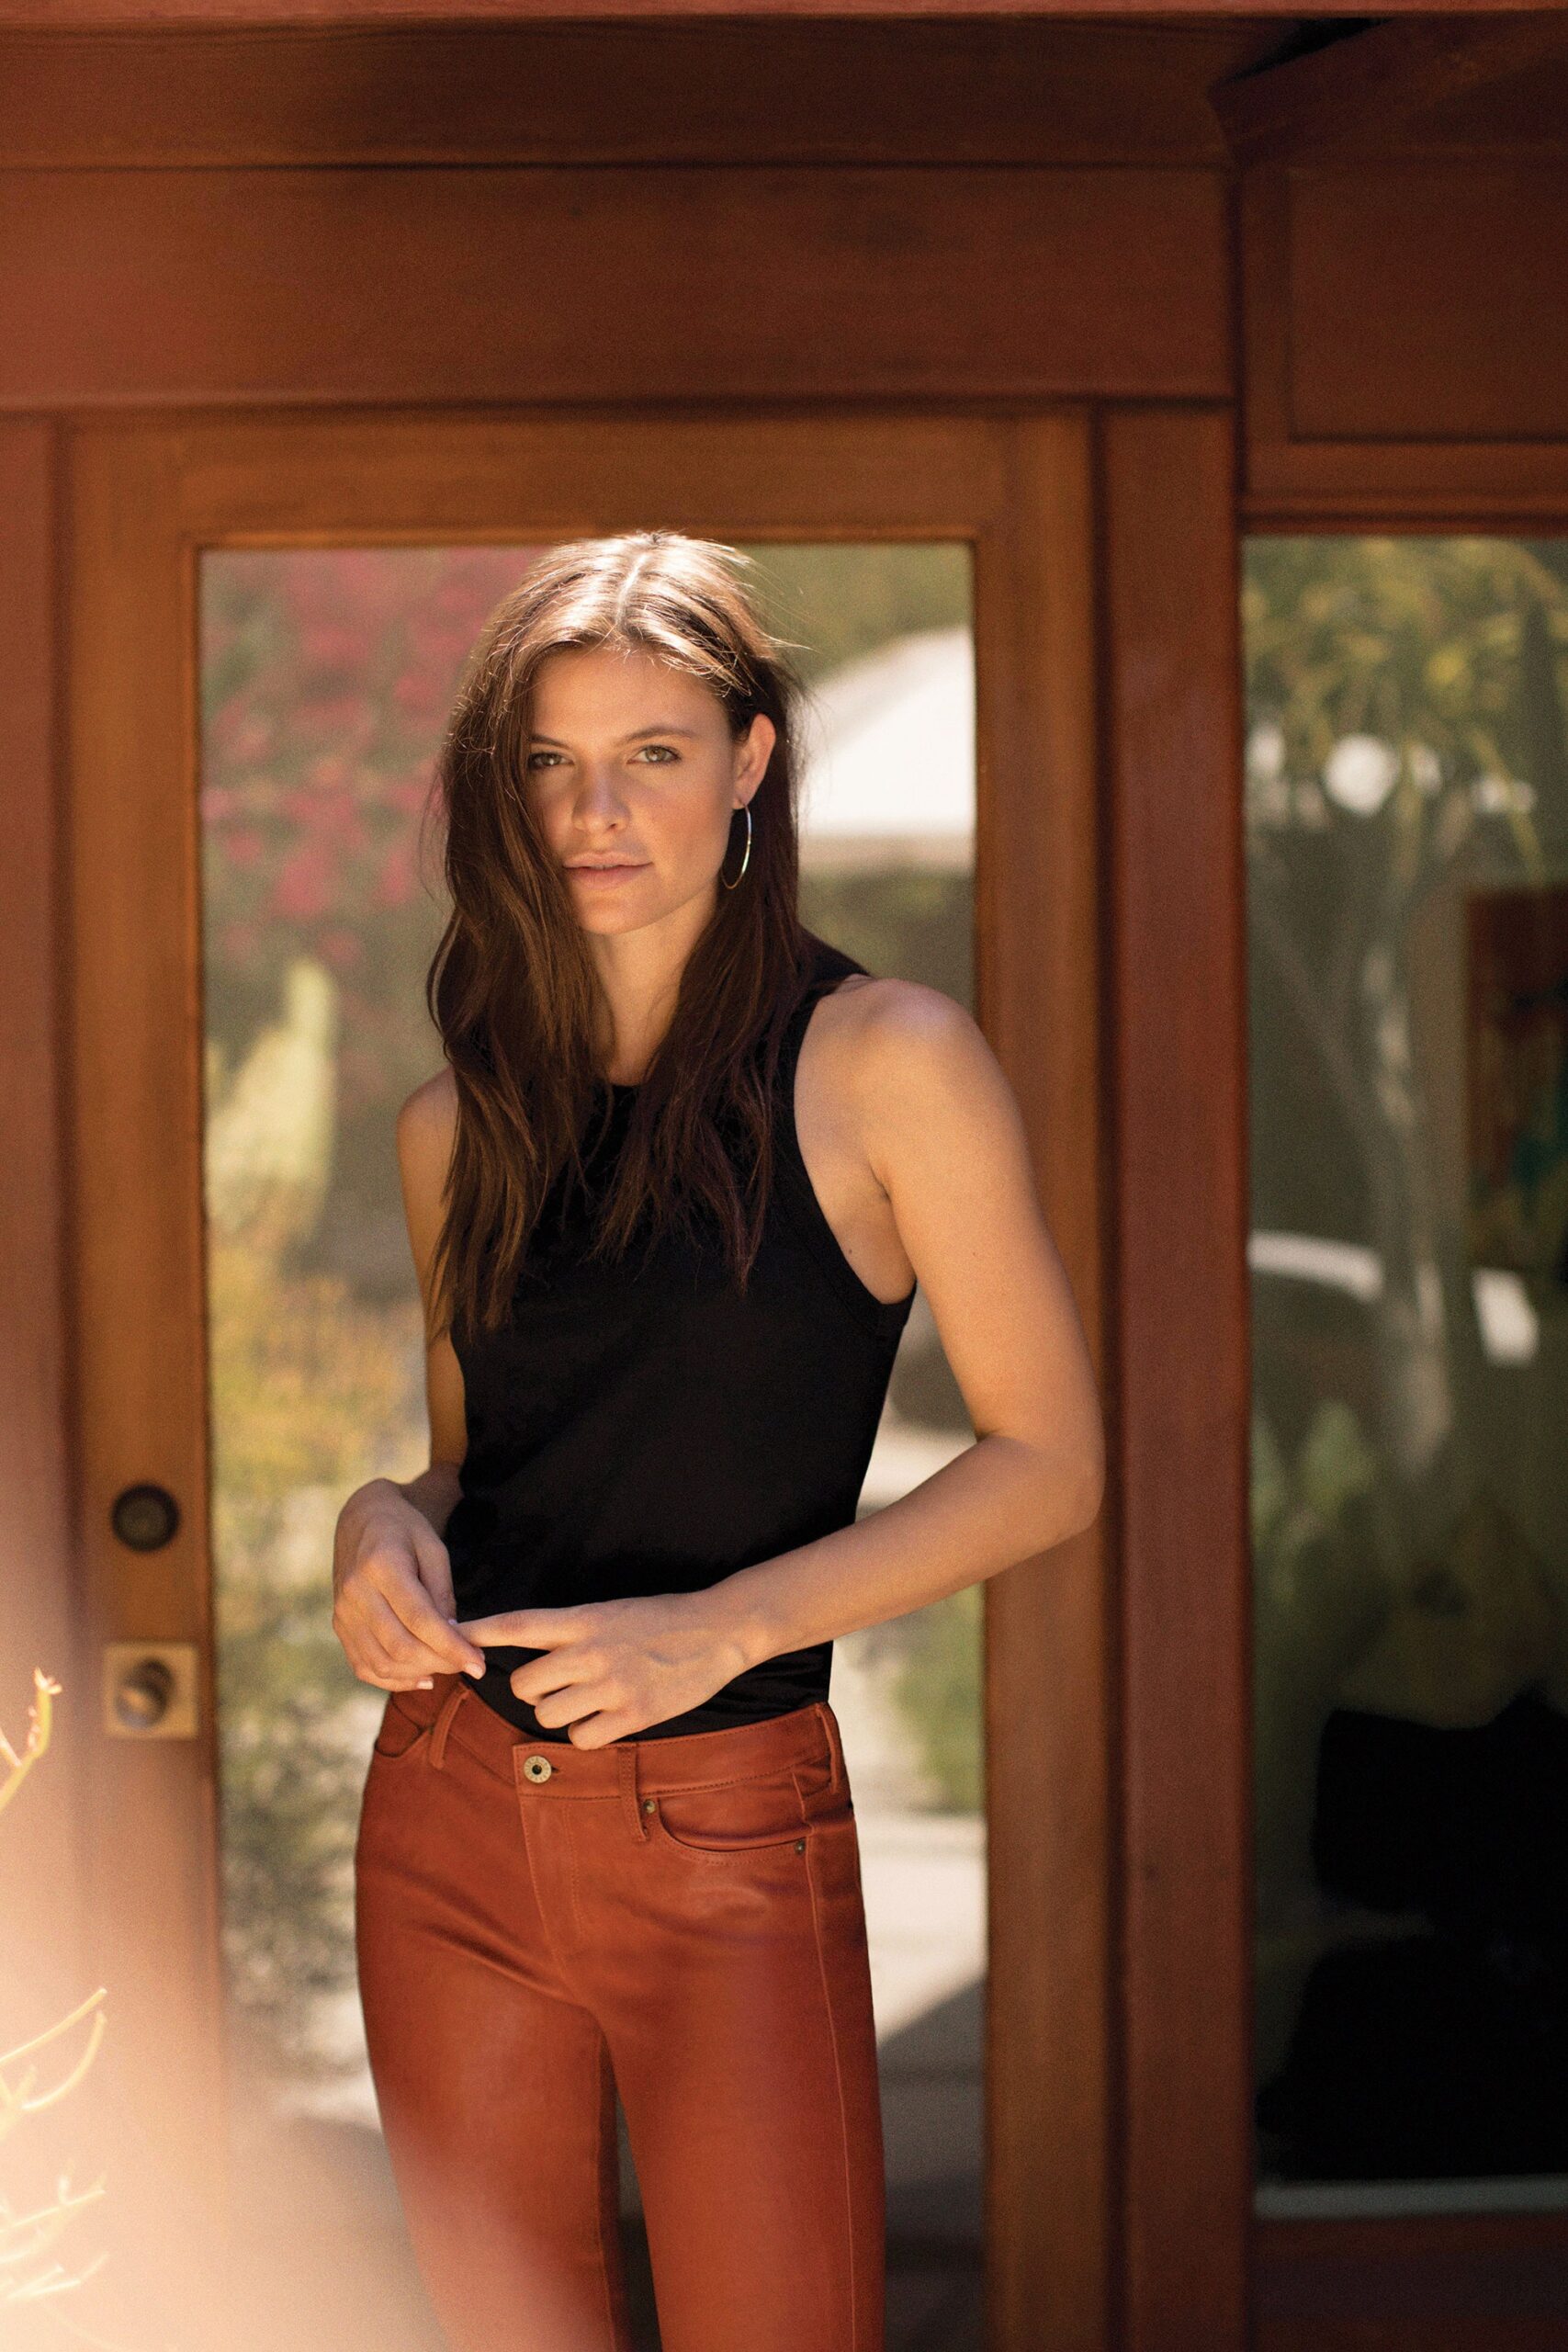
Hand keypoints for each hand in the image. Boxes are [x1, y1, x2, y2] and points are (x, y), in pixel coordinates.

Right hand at [332, 1478, 487, 1689]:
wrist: (362, 1521)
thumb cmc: (405, 1531)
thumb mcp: (434, 1549)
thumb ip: (442, 1594)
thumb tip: (453, 1638)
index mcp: (381, 1566)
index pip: (420, 1620)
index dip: (451, 1647)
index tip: (479, 1664)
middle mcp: (355, 1593)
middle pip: (400, 1646)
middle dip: (441, 1663)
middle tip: (470, 1664)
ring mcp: (342, 1612)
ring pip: (382, 1663)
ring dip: (420, 1673)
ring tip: (448, 1666)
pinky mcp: (339, 1627)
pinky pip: (364, 1667)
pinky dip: (394, 1680)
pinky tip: (421, 1677)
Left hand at [456, 1591, 750, 1746]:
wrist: (718, 1630)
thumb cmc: (662, 1620)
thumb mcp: (611, 1612)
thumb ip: (573, 1632)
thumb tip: (532, 1653)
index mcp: (585, 1619)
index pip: (519, 1624)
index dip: (481, 1630)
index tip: (452, 1633)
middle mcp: (592, 1652)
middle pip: (525, 1683)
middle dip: (533, 1689)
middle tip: (558, 1685)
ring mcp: (612, 1686)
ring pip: (548, 1714)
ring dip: (559, 1713)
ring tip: (587, 1701)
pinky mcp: (633, 1716)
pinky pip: (581, 1738)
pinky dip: (587, 1733)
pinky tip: (606, 1718)